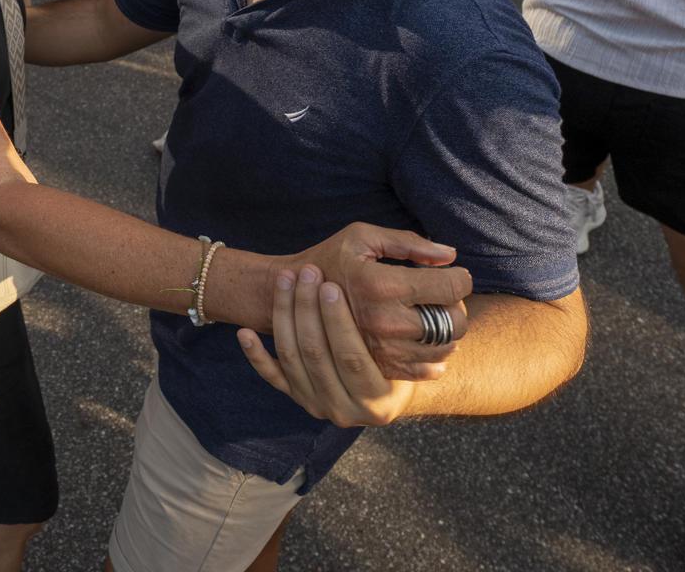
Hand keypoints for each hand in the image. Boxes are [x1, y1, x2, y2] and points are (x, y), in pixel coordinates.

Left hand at [239, 270, 418, 428]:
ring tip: (286, 281)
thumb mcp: (421, 349)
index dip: (338, 321)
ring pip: (292, 358)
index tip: (329, 286)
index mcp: (378, 398)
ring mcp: (317, 405)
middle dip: (308, 309)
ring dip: (284, 316)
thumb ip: (421, 317)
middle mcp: (345, 410)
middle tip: (307, 274)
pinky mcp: (296, 397)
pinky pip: (271, 377)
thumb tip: (439, 274)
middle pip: (317, 354)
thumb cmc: (404, 359)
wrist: (386, 391)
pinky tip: (244, 331)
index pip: (352, 357)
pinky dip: (255, 355)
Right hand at [291, 222, 471, 380]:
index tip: (455, 274)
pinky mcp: (379, 366)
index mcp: (382, 285)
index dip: (461, 278)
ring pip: (444, 349)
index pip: (450, 287)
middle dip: (457, 306)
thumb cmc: (330, 259)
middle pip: (454, 322)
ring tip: (432, 315)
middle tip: (444, 295)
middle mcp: (385, 322)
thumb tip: (449, 255)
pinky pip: (425, 370)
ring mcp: (382, 349)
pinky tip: (423, 339)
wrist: (293, 300)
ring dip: (448, 332)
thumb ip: (408, 242)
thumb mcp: (361, 237)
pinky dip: (433, 356)